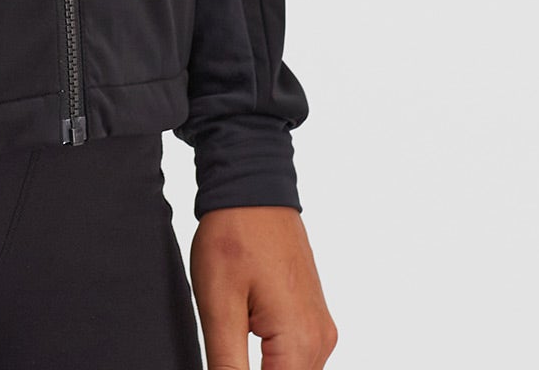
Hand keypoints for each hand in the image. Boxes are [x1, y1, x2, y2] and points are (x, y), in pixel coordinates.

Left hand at [190, 205, 336, 369]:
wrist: (252, 186)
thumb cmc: (234, 234)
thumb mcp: (218, 305)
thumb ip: (226, 365)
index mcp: (300, 342)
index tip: (224, 358)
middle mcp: (320, 340)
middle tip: (225, 345)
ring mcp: (319, 328)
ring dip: (264, 368)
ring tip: (232, 337)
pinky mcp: (311, 316)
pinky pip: (296, 356)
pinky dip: (273, 360)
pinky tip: (243, 340)